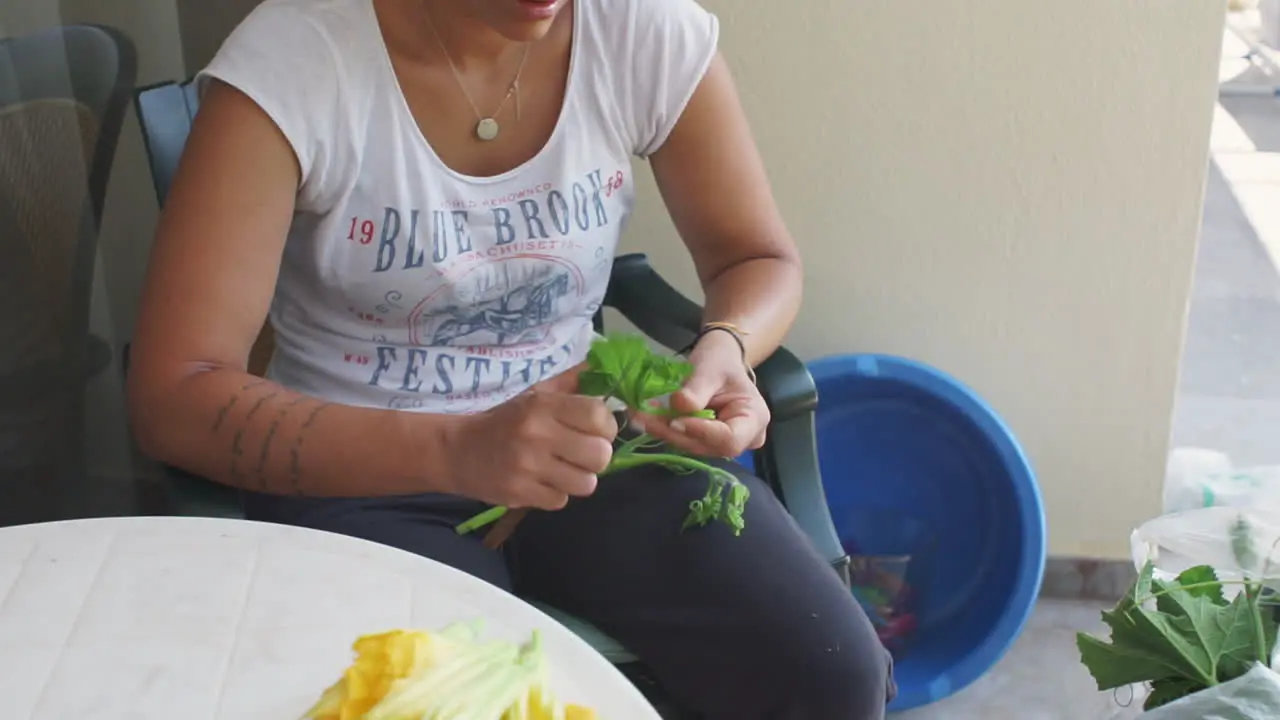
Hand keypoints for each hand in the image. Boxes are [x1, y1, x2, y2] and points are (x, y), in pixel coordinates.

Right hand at [448, 365, 617, 510]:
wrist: (457, 451)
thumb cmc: (504, 422)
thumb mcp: (533, 396)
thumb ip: (569, 386)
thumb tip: (600, 370)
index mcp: (542, 406)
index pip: (598, 416)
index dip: (606, 426)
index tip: (597, 431)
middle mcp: (537, 435)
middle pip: (600, 455)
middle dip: (597, 457)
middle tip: (582, 454)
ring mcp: (528, 468)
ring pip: (586, 484)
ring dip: (578, 479)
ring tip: (562, 470)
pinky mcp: (520, 494)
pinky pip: (561, 501)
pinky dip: (555, 494)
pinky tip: (541, 482)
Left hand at [635, 331, 769, 457]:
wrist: (719, 360)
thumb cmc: (720, 361)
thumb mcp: (709, 369)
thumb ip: (696, 390)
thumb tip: (679, 406)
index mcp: (754, 418)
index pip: (729, 438)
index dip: (701, 433)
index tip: (675, 420)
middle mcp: (745, 438)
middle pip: (709, 446)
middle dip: (675, 433)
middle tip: (644, 418)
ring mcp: (725, 443)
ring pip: (694, 446)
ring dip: (666, 433)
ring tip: (641, 416)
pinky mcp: (708, 442)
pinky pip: (687, 440)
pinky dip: (667, 430)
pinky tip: (649, 418)